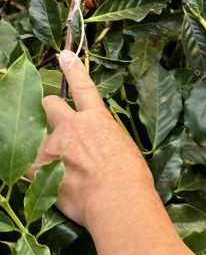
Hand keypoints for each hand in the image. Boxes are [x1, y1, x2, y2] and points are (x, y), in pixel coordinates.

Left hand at [29, 50, 155, 226]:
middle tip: (54, 125)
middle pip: (49, 105)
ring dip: (42, 149)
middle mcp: (72, 127)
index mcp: (97, 121)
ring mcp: (53, 146)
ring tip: (60, 172)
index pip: (83, 88)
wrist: (117, 199)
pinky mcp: (39, 169)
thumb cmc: (131, 179)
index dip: (73, 70)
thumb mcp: (126, 151)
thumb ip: (106, 141)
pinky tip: (44, 182)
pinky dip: (30, 172)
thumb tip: (101, 148)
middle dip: (48, 110)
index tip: (64, 55)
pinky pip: (24, 165)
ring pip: (34, 137)